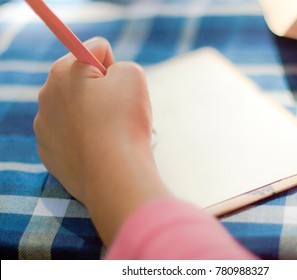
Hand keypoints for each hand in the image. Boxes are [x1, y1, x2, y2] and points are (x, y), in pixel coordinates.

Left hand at [34, 37, 168, 244]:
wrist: (114, 175)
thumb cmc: (124, 122)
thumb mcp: (133, 75)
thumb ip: (121, 65)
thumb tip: (110, 76)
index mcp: (64, 71)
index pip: (95, 50)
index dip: (116, 67)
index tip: (122, 88)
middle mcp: (47, 95)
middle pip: (82, 81)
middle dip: (103, 91)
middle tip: (120, 112)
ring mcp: (44, 126)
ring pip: (76, 109)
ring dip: (94, 115)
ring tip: (112, 133)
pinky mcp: (49, 152)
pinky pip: (70, 135)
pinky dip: (85, 138)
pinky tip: (99, 149)